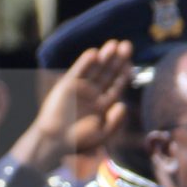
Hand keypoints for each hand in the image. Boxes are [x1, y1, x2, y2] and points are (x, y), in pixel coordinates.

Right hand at [8, 40, 131, 172]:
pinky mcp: (67, 85)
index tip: (131, 64)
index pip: (116, 85)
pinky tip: (94, 53)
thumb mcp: (103, 134)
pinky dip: (85, 62)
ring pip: (95, 69)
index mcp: (103, 105)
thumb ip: (115, 121)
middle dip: (117, 60)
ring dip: (104, 57)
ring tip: (113, 44)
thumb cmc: (79, 141)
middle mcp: (93, 94)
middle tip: (126, 46)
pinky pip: (78, 71)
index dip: (124, 74)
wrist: (55, 141)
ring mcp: (80, 88)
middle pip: (108, 73)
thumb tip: (123, 105)